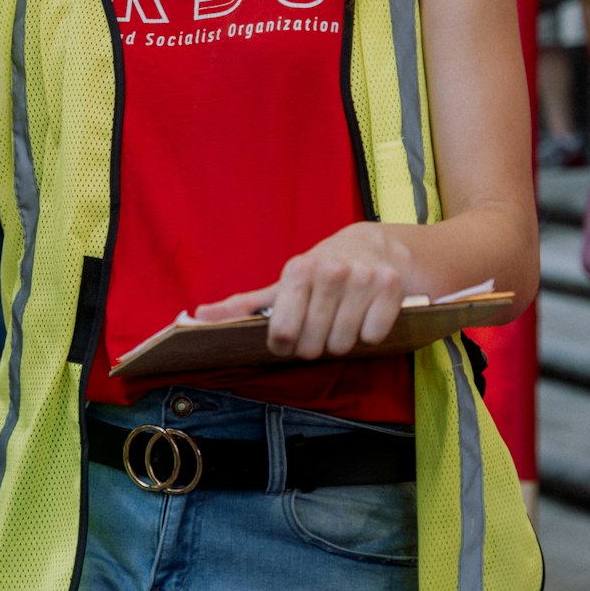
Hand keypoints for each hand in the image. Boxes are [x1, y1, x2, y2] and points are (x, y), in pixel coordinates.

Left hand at [194, 223, 412, 359]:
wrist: (378, 244)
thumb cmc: (324, 269)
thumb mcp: (285, 283)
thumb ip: (244, 304)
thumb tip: (198, 315)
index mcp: (298, 269)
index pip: (283, 333)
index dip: (285, 344)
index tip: (290, 337)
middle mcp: (330, 270)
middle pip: (313, 345)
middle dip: (314, 345)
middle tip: (321, 328)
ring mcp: (363, 277)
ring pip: (343, 344)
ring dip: (342, 342)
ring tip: (344, 320)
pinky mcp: (392, 287)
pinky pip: (374, 336)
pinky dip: (371, 334)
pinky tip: (369, 314)